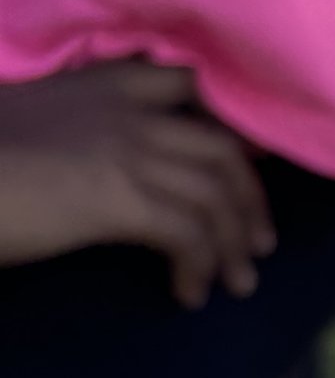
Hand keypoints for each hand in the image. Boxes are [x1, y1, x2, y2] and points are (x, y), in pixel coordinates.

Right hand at [0, 61, 275, 305]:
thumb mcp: (34, 125)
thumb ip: (80, 132)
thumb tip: (101, 168)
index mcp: (103, 82)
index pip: (190, 86)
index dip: (226, 127)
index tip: (241, 165)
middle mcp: (128, 110)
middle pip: (223, 149)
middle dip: (249, 198)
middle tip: (256, 241)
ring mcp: (128, 151)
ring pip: (217, 195)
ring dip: (234, 243)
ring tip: (236, 282)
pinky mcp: (119, 198)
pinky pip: (189, 235)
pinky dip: (199, 267)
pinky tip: (189, 294)